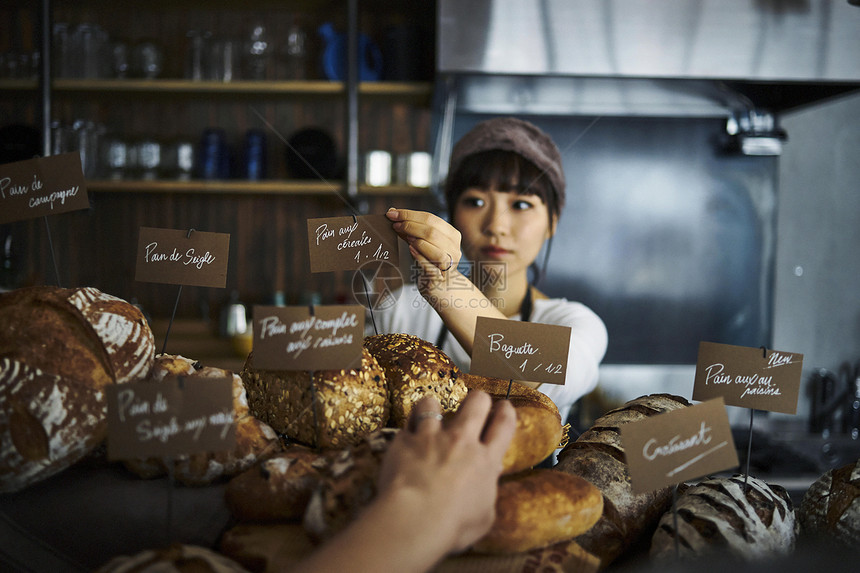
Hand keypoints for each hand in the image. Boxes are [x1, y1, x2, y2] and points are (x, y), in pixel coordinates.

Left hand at [376, 391, 516, 553]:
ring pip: (433, 405)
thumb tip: (488, 485)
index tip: (504, 406)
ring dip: (432, 407)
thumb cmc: (452, 525)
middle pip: (476, 404)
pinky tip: (404, 437)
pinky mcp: (405, 441)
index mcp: (485, 461)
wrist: (415, 519)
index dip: (506, 412)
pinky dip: (406, 429)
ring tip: (430, 412)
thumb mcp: (483, 517)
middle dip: (478, 399)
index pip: (503, 426)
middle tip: (476, 402)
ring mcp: (431, 438)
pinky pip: (405, 424)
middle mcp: (461, 442)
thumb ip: (486, 495)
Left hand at [386, 208, 460, 273]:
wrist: (440, 287)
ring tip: (406, 237)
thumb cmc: (430, 262)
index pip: (431, 219)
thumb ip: (411, 229)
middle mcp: (454, 248)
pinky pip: (430, 265)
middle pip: (432, 231)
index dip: (410, 214)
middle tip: (395, 225)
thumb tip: (393, 212)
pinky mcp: (440, 277)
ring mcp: (450, 264)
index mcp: (452, 235)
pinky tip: (410, 249)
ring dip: (418, 240)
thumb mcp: (423, 243)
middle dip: (410, 225)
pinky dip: (420, 255)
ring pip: (436, 247)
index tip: (392, 214)